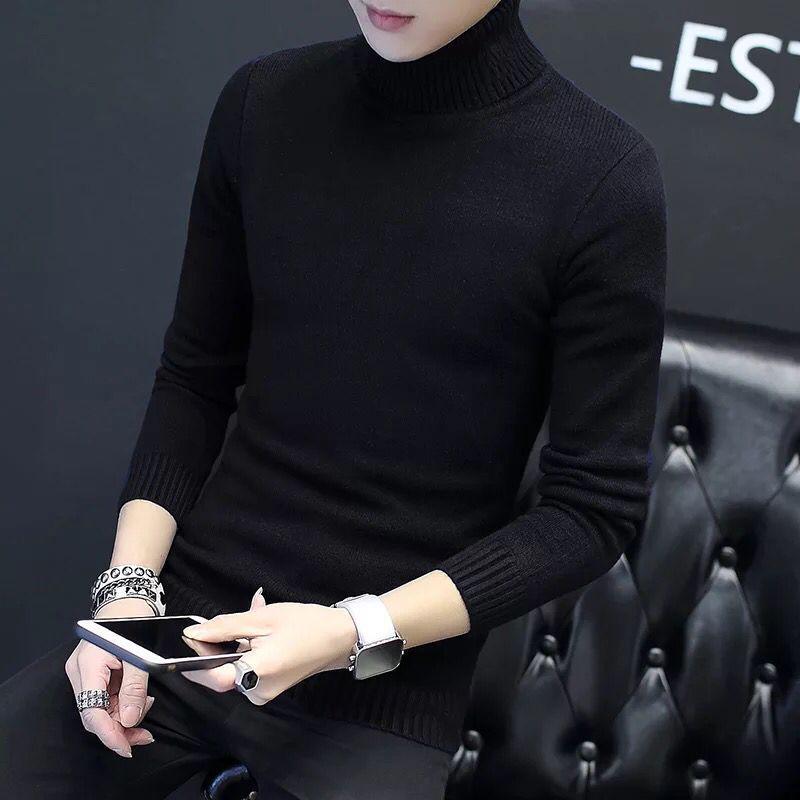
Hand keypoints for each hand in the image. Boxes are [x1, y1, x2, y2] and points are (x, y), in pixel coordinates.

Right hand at [64, 598, 156, 756]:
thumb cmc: (134, 620)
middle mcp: (81, 672)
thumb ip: (135, 687)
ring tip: (147, 707)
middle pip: (96, 714)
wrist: (129, 600)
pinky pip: (107, 698)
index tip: (127, 748)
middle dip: (120, 728)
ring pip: (102, 708)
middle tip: (144, 736)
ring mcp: (87, 673)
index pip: (92, 712)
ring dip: (124, 716)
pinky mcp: (96, 673)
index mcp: (88, 666)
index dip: (109, 734)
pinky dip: (124, 704)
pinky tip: (140, 700)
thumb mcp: (139, 654)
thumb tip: (130, 719)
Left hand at [180, 588, 357, 703]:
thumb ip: (225, 627)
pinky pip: (246, 670)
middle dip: (217, 645)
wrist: (340, 637)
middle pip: (221, 671)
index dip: (195, 659)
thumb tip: (193, 633)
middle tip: (224, 620)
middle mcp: (257, 690)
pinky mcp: (267, 689)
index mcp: (257, 672)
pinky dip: (246, 651)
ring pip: (233, 668)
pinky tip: (259, 632)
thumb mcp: (263, 618)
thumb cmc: (305, 624)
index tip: (189, 640)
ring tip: (251, 619)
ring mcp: (262, 693)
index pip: (212, 677)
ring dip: (233, 645)